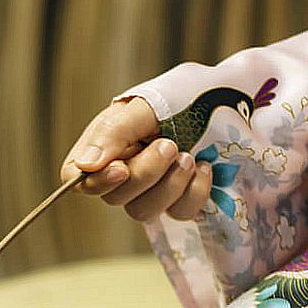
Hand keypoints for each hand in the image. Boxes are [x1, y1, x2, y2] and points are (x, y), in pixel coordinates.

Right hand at [60, 97, 211, 221]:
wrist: (230, 97)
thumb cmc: (184, 94)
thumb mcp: (146, 104)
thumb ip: (114, 132)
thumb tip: (84, 165)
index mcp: (104, 144)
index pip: (76, 177)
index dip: (94, 181)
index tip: (120, 170)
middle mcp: (121, 170)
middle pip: (113, 196)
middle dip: (145, 174)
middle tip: (169, 145)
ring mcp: (149, 188)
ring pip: (143, 211)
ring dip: (169, 185)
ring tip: (189, 156)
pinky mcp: (178, 199)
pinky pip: (178, 213)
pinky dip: (194, 193)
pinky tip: (204, 168)